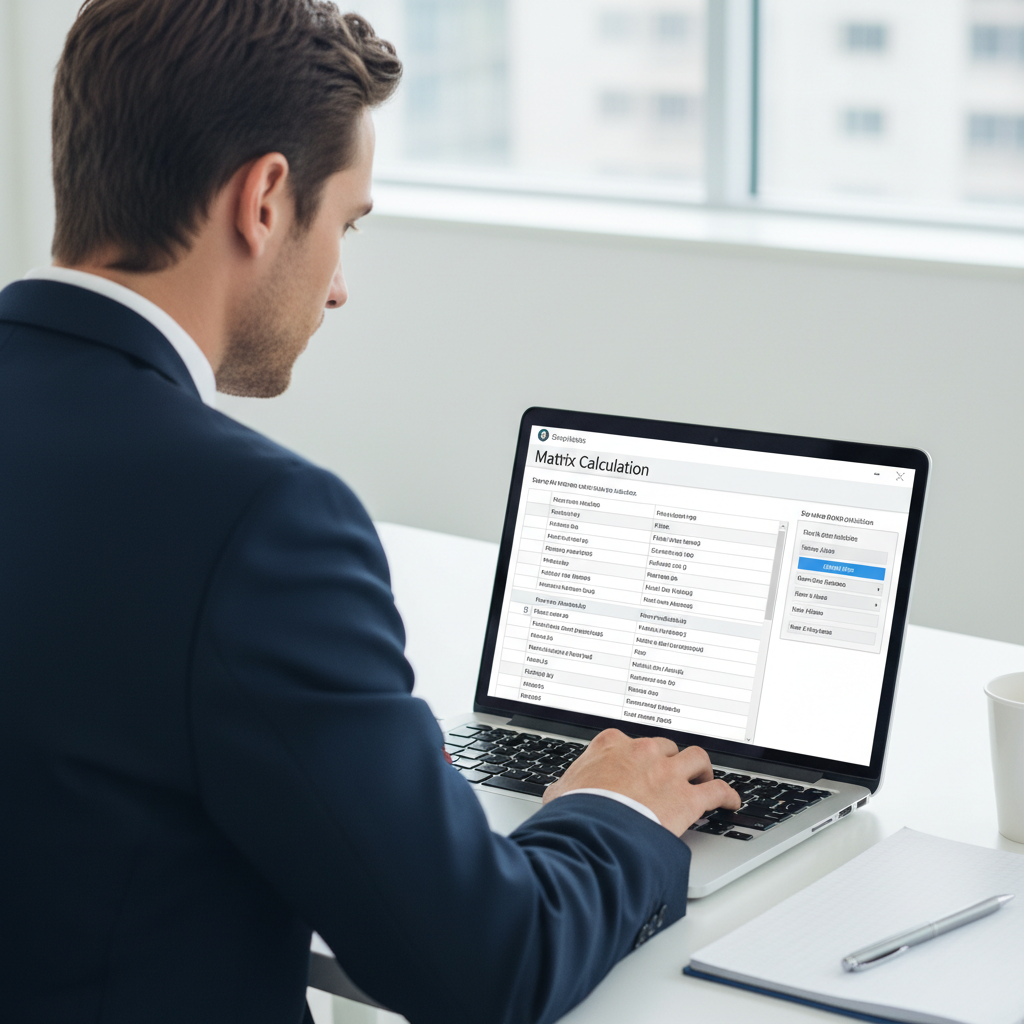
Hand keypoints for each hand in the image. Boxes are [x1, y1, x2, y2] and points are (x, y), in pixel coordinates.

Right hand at [542, 729, 740, 836]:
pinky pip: (717, 790)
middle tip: (669, 775)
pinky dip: (727, 795)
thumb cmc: (576, 811)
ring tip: (702, 779)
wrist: (595, 829)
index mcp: (611, 745)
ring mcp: (667, 772)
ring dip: (700, 769)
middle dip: (668, 760)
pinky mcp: (687, 798)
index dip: (635, 756)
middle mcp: (643, 752)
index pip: (628, 742)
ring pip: (696, 758)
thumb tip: (558, 795)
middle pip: (665, 747)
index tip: (637, 764)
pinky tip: (730, 802)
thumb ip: (566, 787)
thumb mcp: (561, 793)